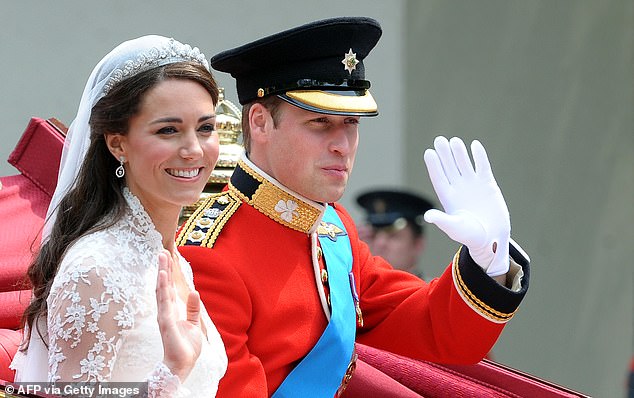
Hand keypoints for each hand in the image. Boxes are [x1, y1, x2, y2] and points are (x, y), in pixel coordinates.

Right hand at [156, 250, 202, 381]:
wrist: (182, 365)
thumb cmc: (185, 347)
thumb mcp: (193, 324)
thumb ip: (193, 309)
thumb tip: (195, 292)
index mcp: (172, 311)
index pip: (169, 288)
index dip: (168, 274)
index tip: (167, 258)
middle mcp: (165, 311)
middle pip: (164, 285)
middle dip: (163, 268)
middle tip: (162, 251)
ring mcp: (164, 315)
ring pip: (162, 290)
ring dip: (162, 273)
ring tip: (161, 257)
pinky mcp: (166, 321)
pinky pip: (164, 301)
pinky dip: (163, 287)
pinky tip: (162, 275)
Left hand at [423, 136, 509, 275]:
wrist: (492, 238)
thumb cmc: (470, 236)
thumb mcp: (454, 228)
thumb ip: (442, 220)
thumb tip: (428, 216)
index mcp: (448, 198)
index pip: (439, 178)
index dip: (434, 166)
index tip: (429, 153)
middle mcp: (458, 189)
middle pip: (449, 167)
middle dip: (445, 154)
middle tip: (439, 140)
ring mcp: (472, 185)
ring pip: (464, 164)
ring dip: (460, 153)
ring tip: (454, 141)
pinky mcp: (488, 185)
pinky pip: (482, 167)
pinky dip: (479, 156)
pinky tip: (475, 145)